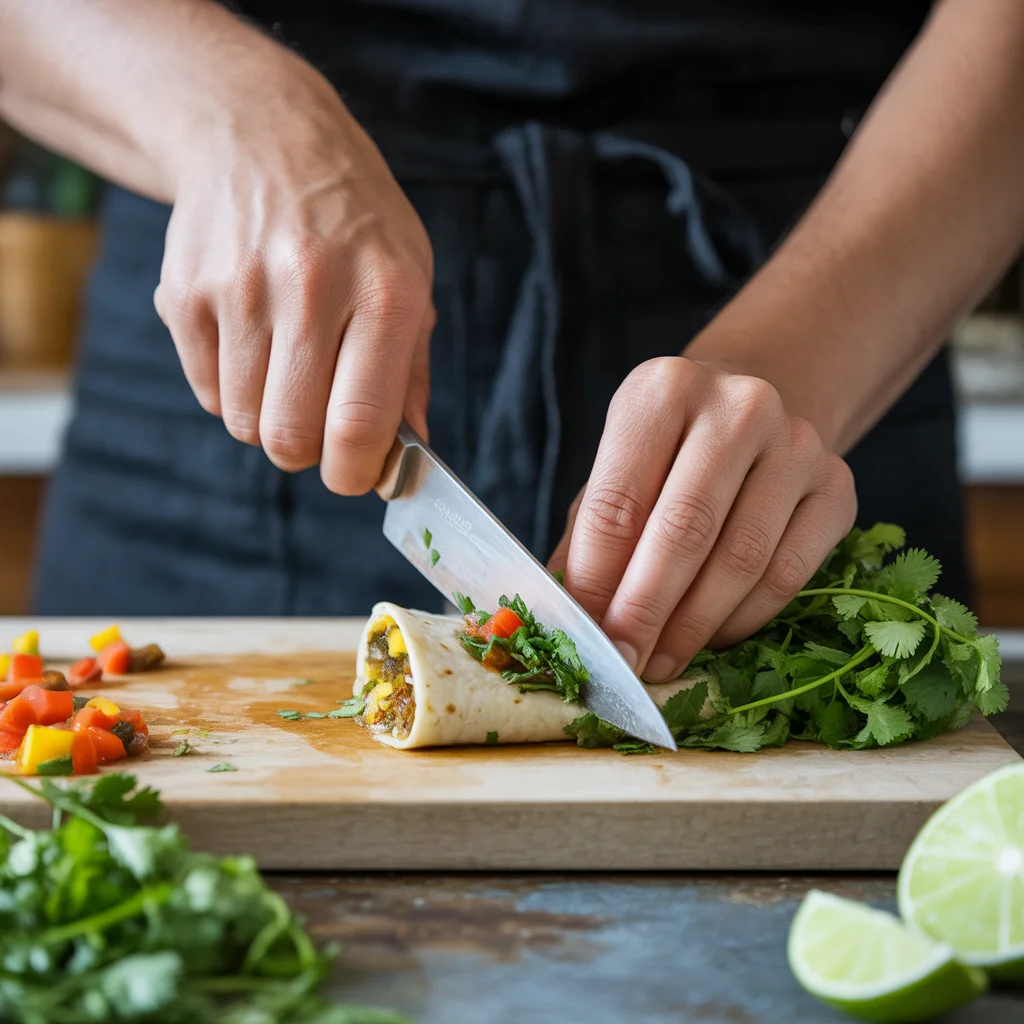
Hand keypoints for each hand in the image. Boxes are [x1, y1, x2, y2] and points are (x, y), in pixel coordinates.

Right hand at [153, 54, 433, 493]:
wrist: (262, 135)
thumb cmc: (355, 219)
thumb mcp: (411, 275)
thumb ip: (411, 369)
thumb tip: (410, 451)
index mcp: (385, 292)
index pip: (359, 421)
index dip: (355, 472)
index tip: (356, 475)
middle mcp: (311, 289)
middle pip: (292, 437)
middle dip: (308, 453)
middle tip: (320, 426)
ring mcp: (240, 290)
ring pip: (246, 423)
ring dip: (270, 419)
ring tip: (288, 370)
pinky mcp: (185, 294)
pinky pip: (208, 393)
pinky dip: (233, 390)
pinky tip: (253, 342)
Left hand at [548, 357, 856, 681]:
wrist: (750, 413)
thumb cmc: (666, 455)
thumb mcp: (615, 473)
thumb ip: (587, 539)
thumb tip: (565, 619)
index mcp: (662, 391)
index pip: (619, 502)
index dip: (597, 581)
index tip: (585, 637)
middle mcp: (738, 407)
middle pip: (684, 530)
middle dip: (646, 611)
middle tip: (625, 663)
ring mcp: (798, 444)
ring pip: (742, 559)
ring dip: (694, 626)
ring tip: (661, 661)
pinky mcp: (839, 486)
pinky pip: (788, 574)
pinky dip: (745, 618)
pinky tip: (713, 637)